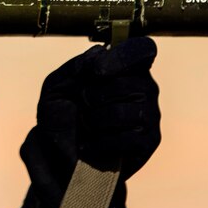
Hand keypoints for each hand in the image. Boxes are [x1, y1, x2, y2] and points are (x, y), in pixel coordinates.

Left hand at [19, 36, 160, 207]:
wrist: (60, 158)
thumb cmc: (62, 117)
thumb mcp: (57, 87)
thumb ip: (76, 67)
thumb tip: (99, 56)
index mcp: (123, 66)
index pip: (142, 49)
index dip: (122, 58)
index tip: (96, 72)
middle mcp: (143, 87)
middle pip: (129, 83)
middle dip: (95, 97)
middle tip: (84, 107)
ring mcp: (150, 115)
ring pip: (127, 112)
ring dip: (96, 122)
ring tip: (88, 127)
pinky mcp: (148, 141)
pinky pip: (129, 138)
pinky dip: (102, 143)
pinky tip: (92, 145)